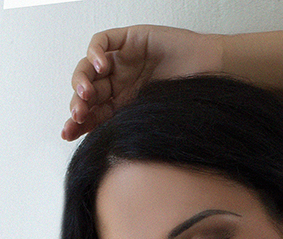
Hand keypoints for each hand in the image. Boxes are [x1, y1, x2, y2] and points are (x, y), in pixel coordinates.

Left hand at [63, 25, 225, 140]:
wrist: (214, 72)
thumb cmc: (192, 99)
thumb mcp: (154, 120)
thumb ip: (129, 130)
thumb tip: (103, 154)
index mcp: (124, 105)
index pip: (93, 114)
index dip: (78, 123)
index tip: (67, 134)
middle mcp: (120, 83)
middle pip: (87, 92)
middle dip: (78, 103)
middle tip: (79, 114)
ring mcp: (123, 61)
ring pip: (88, 67)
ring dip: (82, 80)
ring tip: (86, 92)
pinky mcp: (129, 39)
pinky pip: (102, 42)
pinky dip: (95, 52)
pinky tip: (101, 66)